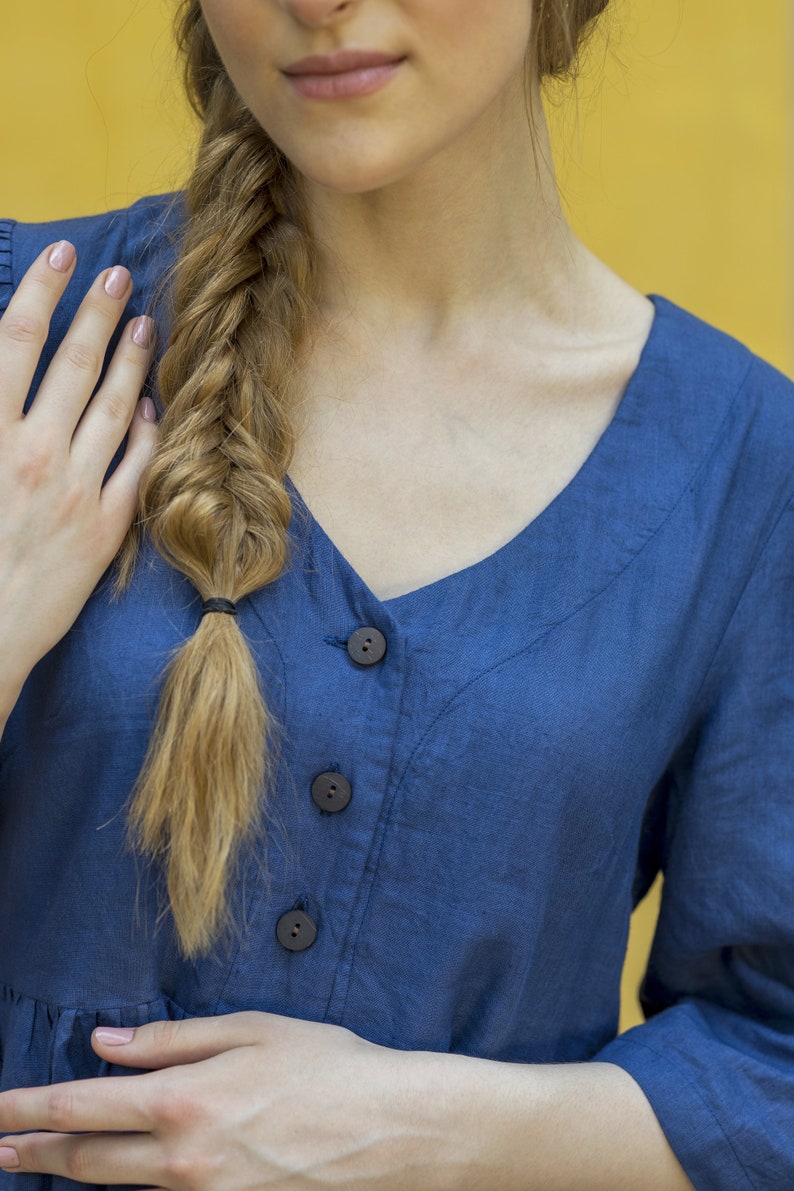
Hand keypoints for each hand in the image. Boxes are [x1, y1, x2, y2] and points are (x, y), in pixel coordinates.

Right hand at [0, 239, 157, 717]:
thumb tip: (3, 368)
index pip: (15, 342)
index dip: (43, 291)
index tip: (65, 256)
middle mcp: (33, 454)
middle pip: (74, 365)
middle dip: (98, 312)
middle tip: (118, 275)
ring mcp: (76, 491)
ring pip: (116, 408)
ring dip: (132, 360)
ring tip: (145, 325)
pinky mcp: (105, 528)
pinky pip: (138, 466)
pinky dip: (150, 430)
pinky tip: (157, 405)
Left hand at [0, 1011, 455, 1189]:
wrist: (391, 1132)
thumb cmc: (328, 1068)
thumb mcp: (250, 1030)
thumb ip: (170, 1039)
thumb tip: (106, 1042)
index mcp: (183, 1102)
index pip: (81, 1107)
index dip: (27, 1108)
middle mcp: (181, 1162)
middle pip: (84, 1161)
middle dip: (31, 1152)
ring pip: (117, 1189)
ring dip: (71, 1174)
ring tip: (37, 1163)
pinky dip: (131, 1189)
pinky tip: (119, 1177)